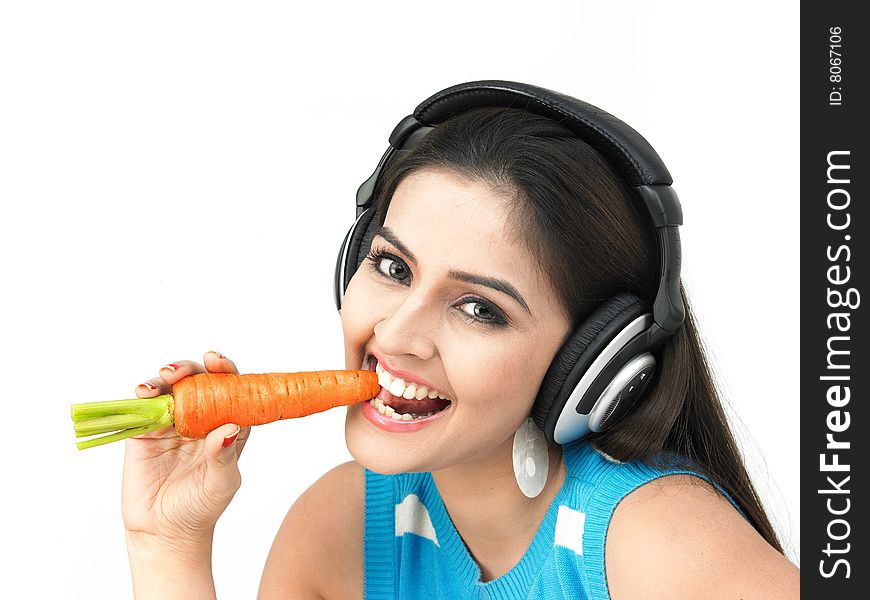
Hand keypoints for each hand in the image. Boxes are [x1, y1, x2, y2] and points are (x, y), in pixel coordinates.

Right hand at [121, 351, 250, 552]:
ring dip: (165, 377)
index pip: (229, 389)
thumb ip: (223, 457)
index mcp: (225, 423)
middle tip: (182, 371)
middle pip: (196, 382)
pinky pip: (142, 408)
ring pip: (168, 389)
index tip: (217, 362)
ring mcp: (171, 423)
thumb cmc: (201, 506)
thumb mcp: (222, 484)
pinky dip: (142, 395)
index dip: (224, 371)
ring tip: (164, 378)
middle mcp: (199, 418)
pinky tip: (144, 392)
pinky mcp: (144, 433)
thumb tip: (227, 428)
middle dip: (190, 369)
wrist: (165, 531)